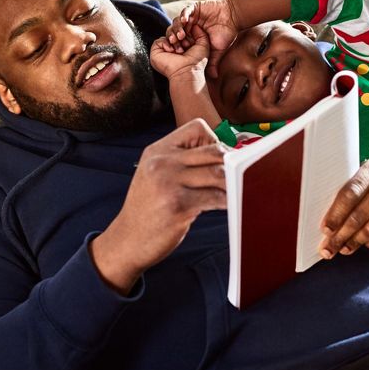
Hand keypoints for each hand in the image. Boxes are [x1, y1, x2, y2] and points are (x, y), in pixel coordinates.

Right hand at [91, 120, 227, 292]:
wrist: (127, 241)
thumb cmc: (148, 210)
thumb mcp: (156, 175)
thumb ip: (182, 162)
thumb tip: (225, 157)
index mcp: (157, 151)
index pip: (197, 129)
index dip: (215, 141)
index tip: (221, 159)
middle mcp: (161, 162)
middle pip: (213, 151)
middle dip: (232, 162)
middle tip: (241, 174)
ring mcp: (169, 183)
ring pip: (218, 173)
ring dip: (235, 183)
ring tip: (241, 190)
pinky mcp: (178, 205)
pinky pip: (215, 197)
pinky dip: (229, 201)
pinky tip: (232, 205)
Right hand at [149, 22, 210, 79]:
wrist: (187, 71)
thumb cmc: (196, 62)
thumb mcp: (203, 44)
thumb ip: (201, 33)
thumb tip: (194, 24)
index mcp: (185, 43)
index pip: (183, 29)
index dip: (186, 28)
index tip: (190, 34)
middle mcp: (175, 45)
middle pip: (174, 29)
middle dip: (180, 33)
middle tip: (186, 42)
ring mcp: (166, 48)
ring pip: (167, 33)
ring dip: (174, 39)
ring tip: (180, 50)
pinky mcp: (156, 50)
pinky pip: (159, 40)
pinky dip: (166, 43)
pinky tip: (171, 51)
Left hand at [165, 0, 239, 76]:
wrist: (233, 18)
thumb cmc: (226, 33)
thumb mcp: (218, 51)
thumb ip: (213, 62)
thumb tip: (214, 76)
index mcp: (191, 36)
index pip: (178, 41)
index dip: (175, 46)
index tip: (173, 53)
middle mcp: (189, 26)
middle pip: (175, 31)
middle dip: (173, 37)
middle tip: (173, 43)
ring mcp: (191, 16)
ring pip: (178, 21)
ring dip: (177, 28)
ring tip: (180, 35)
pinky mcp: (194, 8)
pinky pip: (186, 11)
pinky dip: (184, 15)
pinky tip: (185, 21)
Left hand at [318, 156, 368, 258]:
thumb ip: (354, 190)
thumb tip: (331, 221)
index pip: (350, 194)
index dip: (335, 214)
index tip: (325, 230)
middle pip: (360, 216)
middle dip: (341, 235)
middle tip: (328, 248)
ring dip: (355, 242)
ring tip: (344, 248)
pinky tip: (365, 244)